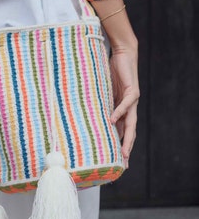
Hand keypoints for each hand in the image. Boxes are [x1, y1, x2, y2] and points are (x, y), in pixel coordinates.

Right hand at [109, 43, 138, 168]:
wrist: (124, 55)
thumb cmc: (113, 72)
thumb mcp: (105, 92)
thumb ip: (101, 103)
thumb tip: (86, 112)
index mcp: (122, 110)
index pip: (122, 131)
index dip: (120, 145)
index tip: (117, 160)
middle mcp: (129, 109)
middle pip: (129, 132)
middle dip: (126, 148)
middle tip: (123, 163)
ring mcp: (132, 101)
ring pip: (131, 123)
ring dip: (126, 137)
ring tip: (122, 152)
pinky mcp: (132, 91)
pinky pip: (125, 104)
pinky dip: (118, 113)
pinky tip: (111, 121)